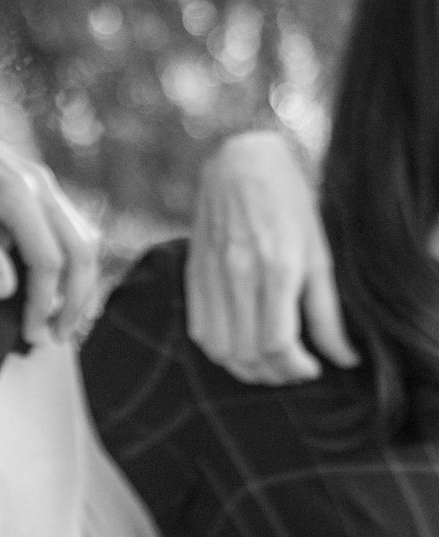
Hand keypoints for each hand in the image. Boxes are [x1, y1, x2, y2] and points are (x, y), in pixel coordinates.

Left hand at [0, 93, 99, 343]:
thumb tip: (5, 291)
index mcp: (14, 192)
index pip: (47, 260)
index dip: (42, 302)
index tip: (30, 332)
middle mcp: (39, 185)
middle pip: (80, 251)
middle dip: (74, 300)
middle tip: (55, 335)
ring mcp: (44, 181)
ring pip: (83, 237)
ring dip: (79, 281)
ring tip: (61, 317)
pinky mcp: (40, 182)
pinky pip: (71, 224)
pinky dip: (73, 258)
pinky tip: (58, 282)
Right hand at [186, 131, 353, 383]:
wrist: (240, 162)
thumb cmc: (289, 204)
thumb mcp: (319, 255)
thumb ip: (327, 312)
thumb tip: (343, 358)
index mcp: (276, 268)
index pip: (278, 343)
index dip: (296, 368)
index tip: (313, 369)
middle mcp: (238, 274)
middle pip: (248, 352)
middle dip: (275, 374)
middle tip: (294, 371)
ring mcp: (210, 274)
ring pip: (220, 348)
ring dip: (245, 368)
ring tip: (268, 365)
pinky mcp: (193, 273)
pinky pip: (199, 329)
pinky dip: (219, 350)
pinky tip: (240, 345)